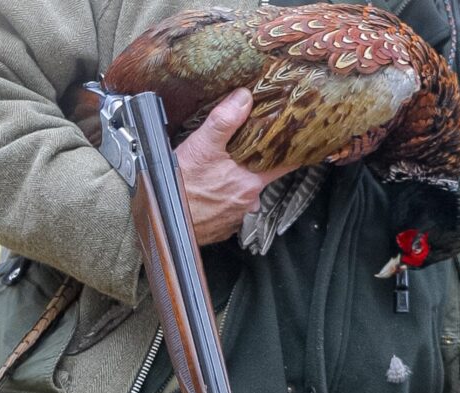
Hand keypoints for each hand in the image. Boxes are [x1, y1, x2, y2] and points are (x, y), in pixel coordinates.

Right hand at [176, 88, 293, 244]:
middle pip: (261, 177)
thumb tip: (244, 98)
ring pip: (244, 194)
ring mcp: (235, 217)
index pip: (284, 165)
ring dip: (236, 183)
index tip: (299, 142)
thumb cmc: (181, 187)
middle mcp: (248, 202)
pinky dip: (223, 200)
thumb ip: (225, 121)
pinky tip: (210, 191)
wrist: (160, 221)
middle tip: (246, 149)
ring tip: (221, 170)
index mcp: (251, 182)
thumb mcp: (202, 146)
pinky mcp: (220, 227)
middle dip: (256, 164)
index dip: (292, 152)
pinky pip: (228, 209)